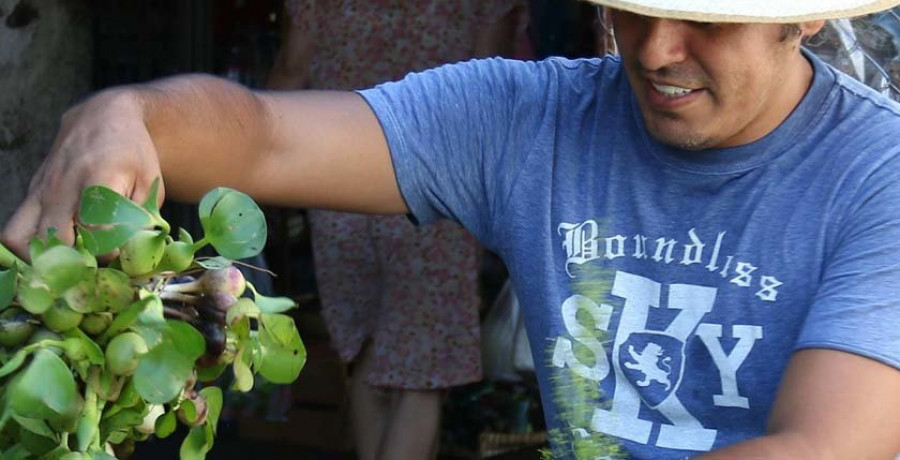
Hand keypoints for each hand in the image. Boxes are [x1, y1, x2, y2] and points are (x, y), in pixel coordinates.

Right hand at [1, 89, 164, 258]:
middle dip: (73, 263)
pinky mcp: (31, 194)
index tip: (120, 257)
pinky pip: (14, 229)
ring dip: (39, 259)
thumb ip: (142, 219)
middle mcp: (63, 186)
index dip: (108, 252)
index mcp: (98, 178)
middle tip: (92, 268)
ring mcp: (41, 190)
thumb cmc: (132, 153)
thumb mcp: (149, 182)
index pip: (94, 229)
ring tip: (64, 266)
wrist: (101, 116)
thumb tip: (134, 254)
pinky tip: (51, 256)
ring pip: (18, 237)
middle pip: (54, 239)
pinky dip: (27, 249)